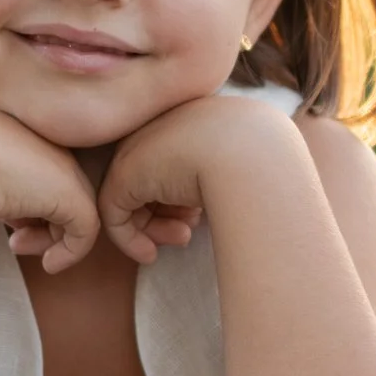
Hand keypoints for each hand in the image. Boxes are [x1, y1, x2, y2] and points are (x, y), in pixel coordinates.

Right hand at [0, 106, 101, 273]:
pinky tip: (48, 265)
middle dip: (44, 226)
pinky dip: (71, 253)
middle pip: (62, 194)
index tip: (7, 228)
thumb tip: (12, 216)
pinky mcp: (71, 192)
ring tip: (17, 246)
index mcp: (25, 135)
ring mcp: (63, 166)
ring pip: (77, 212)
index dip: (29, 209)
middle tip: (14, 244)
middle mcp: (48, 144)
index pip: (41, 177)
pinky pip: (87, 229)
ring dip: (53, 240)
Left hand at [97, 96, 275, 264]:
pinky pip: (115, 213)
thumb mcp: (241, 167)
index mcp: (191, 119)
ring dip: (154, 228)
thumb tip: (206, 198)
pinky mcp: (123, 174)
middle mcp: (161, 126)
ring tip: (182, 240)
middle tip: (186, 237)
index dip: (183, 199)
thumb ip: (222, 174)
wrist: (251, 154)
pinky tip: (150, 256)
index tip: (198, 219)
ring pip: (132, 197)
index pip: (175, 164)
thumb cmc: (260, 163)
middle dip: (167, 215)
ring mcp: (139, 147)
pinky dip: (128, 239)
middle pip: (151, 180)